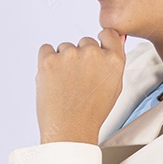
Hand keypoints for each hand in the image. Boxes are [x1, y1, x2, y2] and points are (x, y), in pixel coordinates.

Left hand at [36, 28, 125, 143]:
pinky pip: (46, 49)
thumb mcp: (114, 87)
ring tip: (65, 85)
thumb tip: (117, 40)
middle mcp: (93, 53)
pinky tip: (53, 79)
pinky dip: (47, 61)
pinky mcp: (49, 60)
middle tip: (78, 80)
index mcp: (113, 60)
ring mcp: (70, 55)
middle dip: (81, 56)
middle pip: (85, 42)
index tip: (95, 52)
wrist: (69, 130)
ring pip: (64, 47)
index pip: (108, 33)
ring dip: (63, 61)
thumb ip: (115, 61)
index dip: (101, 43)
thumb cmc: (91, 113)